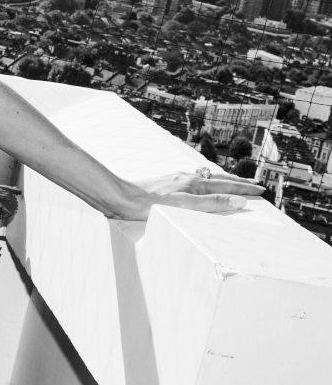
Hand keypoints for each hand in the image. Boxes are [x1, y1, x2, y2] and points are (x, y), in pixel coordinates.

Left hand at [116, 169, 263, 218]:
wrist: (123, 198)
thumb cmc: (152, 206)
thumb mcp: (186, 206)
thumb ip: (213, 203)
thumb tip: (240, 200)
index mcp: (195, 184)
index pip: (227, 186)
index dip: (245, 189)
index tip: (261, 190)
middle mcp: (187, 178)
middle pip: (219, 179)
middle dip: (237, 182)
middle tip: (253, 184)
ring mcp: (176, 179)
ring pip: (206, 178)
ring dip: (222, 180)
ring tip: (231, 182)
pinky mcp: (166, 182)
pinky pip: (193, 180)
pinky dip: (205, 182)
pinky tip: (199, 185)